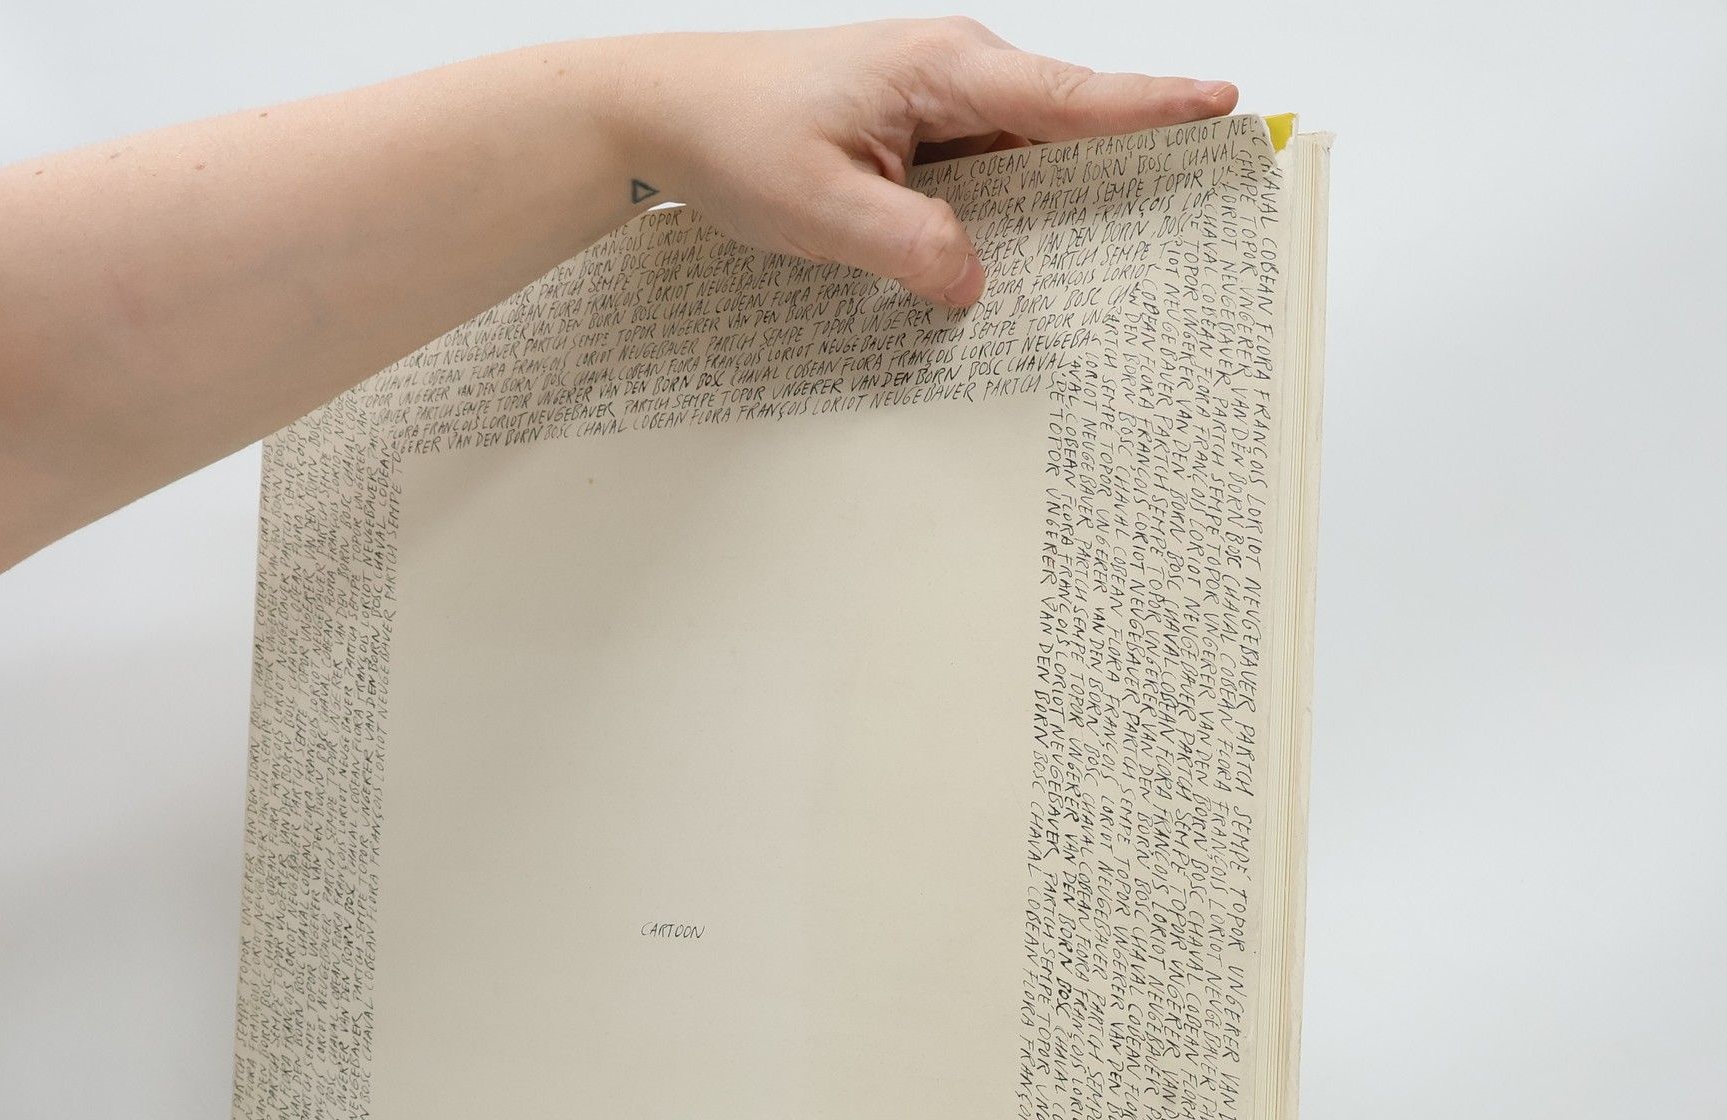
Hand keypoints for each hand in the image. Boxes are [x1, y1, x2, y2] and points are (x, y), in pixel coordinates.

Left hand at [604, 18, 1237, 306]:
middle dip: (1129, 164)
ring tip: (1119, 252)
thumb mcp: (821, 212)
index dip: (1152, 108)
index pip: (1073, 95)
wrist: (664, 110)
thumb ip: (909, 248)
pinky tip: (1017, 256)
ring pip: (1028, 154)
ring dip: (1063, 200)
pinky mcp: (914, 130)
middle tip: (1191, 210)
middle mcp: (952, 70)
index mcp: (944, 68)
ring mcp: (936, 99)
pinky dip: (1008, 209)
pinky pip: (986, 170)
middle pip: (1067, 124)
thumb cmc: (732, 135)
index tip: (1222, 108)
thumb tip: (975, 284)